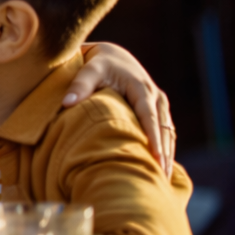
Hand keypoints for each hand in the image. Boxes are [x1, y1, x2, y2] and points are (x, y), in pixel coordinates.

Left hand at [68, 43, 174, 176]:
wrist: (111, 56)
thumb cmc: (97, 63)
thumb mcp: (89, 69)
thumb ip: (79, 85)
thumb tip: (66, 103)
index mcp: (141, 88)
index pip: (149, 116)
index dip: (153, 137)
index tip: (156, 157)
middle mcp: (154, 96)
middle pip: (163, 128)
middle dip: (164, 152)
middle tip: (161, 176)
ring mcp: (158, 103)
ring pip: (167, 131)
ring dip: (168, 153)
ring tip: (163, 178)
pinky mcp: (156, 109)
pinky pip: (165, 130)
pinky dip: (166, 147)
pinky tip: (162, 166)